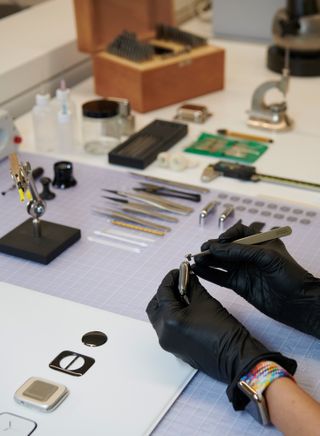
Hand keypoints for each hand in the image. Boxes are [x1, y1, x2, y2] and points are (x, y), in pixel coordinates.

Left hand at [146, 269, 295, 409]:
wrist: (235, 356)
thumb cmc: (223, 331)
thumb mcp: (205, 301)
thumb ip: (191, 286)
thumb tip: (186, 276)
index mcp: (168, 320)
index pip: (162, 292)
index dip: (171, 277)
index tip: (179, 270)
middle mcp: (163, 333)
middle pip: (155, 305)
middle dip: (165, 292)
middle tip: (179, 283)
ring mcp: (168, 343)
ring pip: (159, 317)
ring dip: (168, 304)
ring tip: (184, 295)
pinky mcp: (175, 348)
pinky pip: (166, 328)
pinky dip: (172, 316)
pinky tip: (186, 308)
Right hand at [192, 222, 319, 337]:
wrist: (298, 303)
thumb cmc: (290, 276)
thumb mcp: (267, 257)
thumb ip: (240, 251)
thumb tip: (216, 248)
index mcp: (259, 242)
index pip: (238, 233)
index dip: (227, 236)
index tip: (220, 242)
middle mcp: (249, 255)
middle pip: (225, 249)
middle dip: (212, 249)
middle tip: (200, 251)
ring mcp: (244, 270)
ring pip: (220, 263)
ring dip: (207, 261)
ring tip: (194, 261)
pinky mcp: (239, 285)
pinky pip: (221, 277)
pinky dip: (209, 274)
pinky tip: (199, 272)